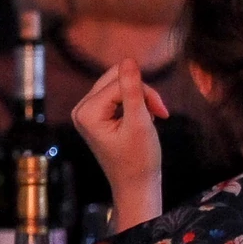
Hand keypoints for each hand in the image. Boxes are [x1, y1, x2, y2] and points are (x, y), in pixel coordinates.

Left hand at [71, 59, 168, 230]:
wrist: (136, 184)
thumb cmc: (139, 158)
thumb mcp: (140, 121)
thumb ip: (133, 89)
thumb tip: (128, 59)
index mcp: (86, 111)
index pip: (120, 82)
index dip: (145, 93)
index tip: (162, 113)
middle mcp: (80, 109)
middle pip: (116, 78)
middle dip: (141, 93)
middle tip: (159, 113)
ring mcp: (86, 112)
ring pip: (118, 85)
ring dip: (140, 98)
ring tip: (151, 118)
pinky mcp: (95, 115)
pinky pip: (116, 96)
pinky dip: (134, 104)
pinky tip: (141, 121)